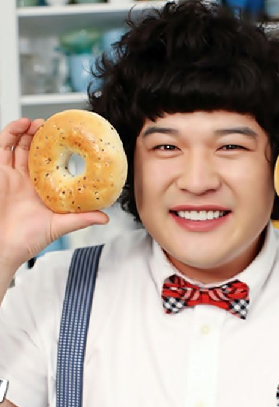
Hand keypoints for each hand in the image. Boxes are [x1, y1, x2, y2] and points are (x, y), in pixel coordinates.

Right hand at [0, 118, 108, 269]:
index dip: (58, 150)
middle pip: (33, 150)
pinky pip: (2, 147)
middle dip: (42, 136)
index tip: (70, 139)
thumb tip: (105, 217)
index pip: (51, 164)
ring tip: (40, 122)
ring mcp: (11, 175)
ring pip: (18, 145)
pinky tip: (21, 125)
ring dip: (28, 131)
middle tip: (54, 125)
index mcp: (42, 189)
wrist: (2, 247)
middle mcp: (26, 180)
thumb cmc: (27, 240)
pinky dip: (10, 133)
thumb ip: (82, 219)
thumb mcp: (60, 226)